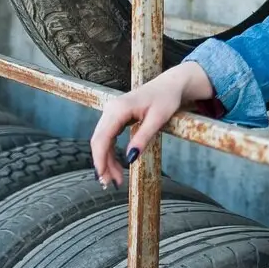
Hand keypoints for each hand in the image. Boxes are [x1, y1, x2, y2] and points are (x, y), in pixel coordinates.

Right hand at [89, 61, 212, 187]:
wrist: (170, 84)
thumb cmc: (167, 99)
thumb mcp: (158, 119)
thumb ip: (143, 137)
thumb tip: (130, 158)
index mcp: (118, 109)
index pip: (102, 138)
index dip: (100, 159)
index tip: (103, 176)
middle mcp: (110, 109)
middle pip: (98, 141)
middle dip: (102, 163)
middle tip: (111, 183)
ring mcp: (111, 112)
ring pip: (101, 140)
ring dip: (106, 160)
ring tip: (116, 178)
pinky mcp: (115, 116)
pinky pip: (107, 137)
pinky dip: (110, 152)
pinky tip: (115, 164)